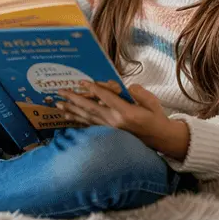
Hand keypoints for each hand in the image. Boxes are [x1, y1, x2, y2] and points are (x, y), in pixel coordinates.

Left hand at [57, 82, 189, 159]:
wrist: (159, 138)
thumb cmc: (155, 117)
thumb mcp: (152, 102)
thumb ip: (139, 93)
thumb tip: (126, 87)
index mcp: (126, 112)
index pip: (106, 98)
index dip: (93, 89)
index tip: (81, 82)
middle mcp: (115, 121)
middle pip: (90, 108)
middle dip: (74, 99)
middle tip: (60, 92)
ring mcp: (110, 129)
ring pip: (87, 117)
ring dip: (72, 110)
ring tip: (58, 104)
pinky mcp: (109, 132)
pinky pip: (90, 125)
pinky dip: (78, 120)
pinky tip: (69, 116)